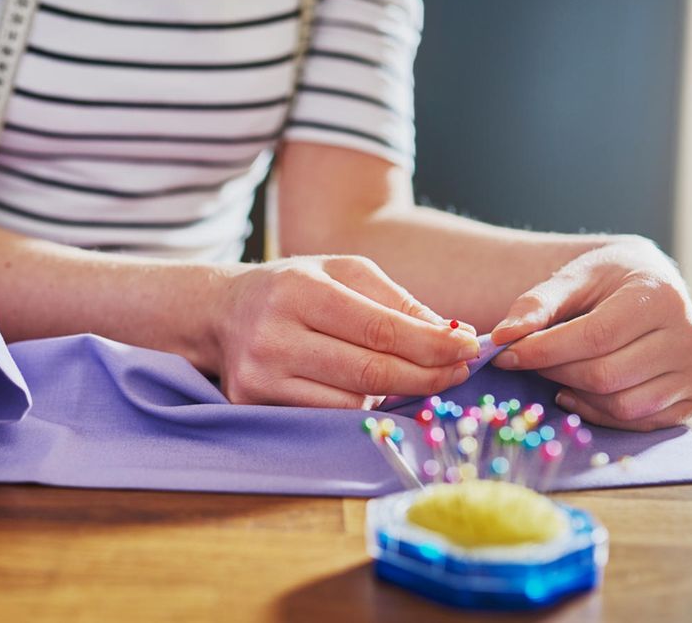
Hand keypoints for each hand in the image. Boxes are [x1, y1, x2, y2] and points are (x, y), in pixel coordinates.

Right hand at [212, 256, 480, 407]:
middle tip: (460, 371)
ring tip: (417, 376)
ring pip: (351, 404)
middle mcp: (273, 335)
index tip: (469, 348)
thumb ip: (398, 302)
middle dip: (427, 375)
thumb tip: (454, 336)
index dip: (431, 344)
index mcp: (298, 290)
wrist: (222, 312)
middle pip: (370, 372)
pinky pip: (326, 418)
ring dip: (395, 394)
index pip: (380, 329)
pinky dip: (359, 407)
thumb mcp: (344, 273)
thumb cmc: (295, 287)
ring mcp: (259, 377)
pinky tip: (372, 391)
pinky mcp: (252, 406)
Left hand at [489, 237, 691, 430]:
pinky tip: (579, 392)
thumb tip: (502, 338)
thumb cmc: (608, 279)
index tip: (506, 354)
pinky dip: (601, 413)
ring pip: (623, 406)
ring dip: (577, 395)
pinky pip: (640, 422)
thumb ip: (536, 305)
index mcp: (661, 297)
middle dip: (556, 372)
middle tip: (528, 362)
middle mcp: (690, 336)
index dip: (544, 351)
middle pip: (606, 376)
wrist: (650, 282)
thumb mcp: (572, 277)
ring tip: (556, 375)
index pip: (595, 338)